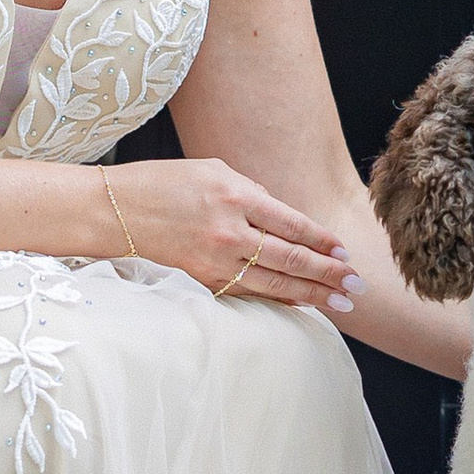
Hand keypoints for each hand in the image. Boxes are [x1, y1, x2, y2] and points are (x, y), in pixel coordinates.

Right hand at [98, 156, 358, 321]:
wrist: (117, 210)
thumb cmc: (166, 182)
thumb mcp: (214, 170)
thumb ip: (253, 194)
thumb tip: (284, 220)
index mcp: (235, 195)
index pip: (291, 223)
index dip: (322, 240)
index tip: (344, 251)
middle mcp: (229, 230)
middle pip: (290, 257)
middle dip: (327, 273)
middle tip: (357, 285)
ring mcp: (215, 259)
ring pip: (273, 281)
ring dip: (311, 293)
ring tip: (341, 302)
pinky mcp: (203, 278)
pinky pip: (249, 291)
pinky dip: (277, 298)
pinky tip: (300, 303)